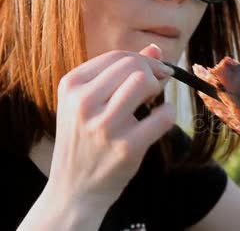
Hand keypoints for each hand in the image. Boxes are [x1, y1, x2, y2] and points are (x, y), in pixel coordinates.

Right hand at [47, 44, 176, 207]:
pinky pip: (163, 115)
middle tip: (158, 85)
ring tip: (153, 102)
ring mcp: (104, 126)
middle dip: (153, 72)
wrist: (74, 190)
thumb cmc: (85, 140)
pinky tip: (160, 118)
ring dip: (158, 88)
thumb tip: (154, 48)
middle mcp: (83, 103)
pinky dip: (168, 113)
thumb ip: (119, 73)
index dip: (144, 60)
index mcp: (71, 86)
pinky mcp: (126, 147)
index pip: (117, 56)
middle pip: (133, 65)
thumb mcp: (89, 103)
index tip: (155, 70)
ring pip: (144, 82)